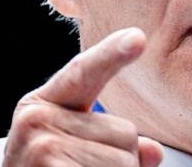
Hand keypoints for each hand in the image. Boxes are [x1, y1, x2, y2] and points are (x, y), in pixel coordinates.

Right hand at [3, 28, 163, 166]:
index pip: (84, 72)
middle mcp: (36, 120)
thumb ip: (111, 140)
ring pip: (126, 162)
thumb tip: (154, 152)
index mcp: (42, 104)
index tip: (137, 37)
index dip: (112, 54)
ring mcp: (40, 148)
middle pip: (126, 134)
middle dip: (119, 162)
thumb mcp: (73, 149)